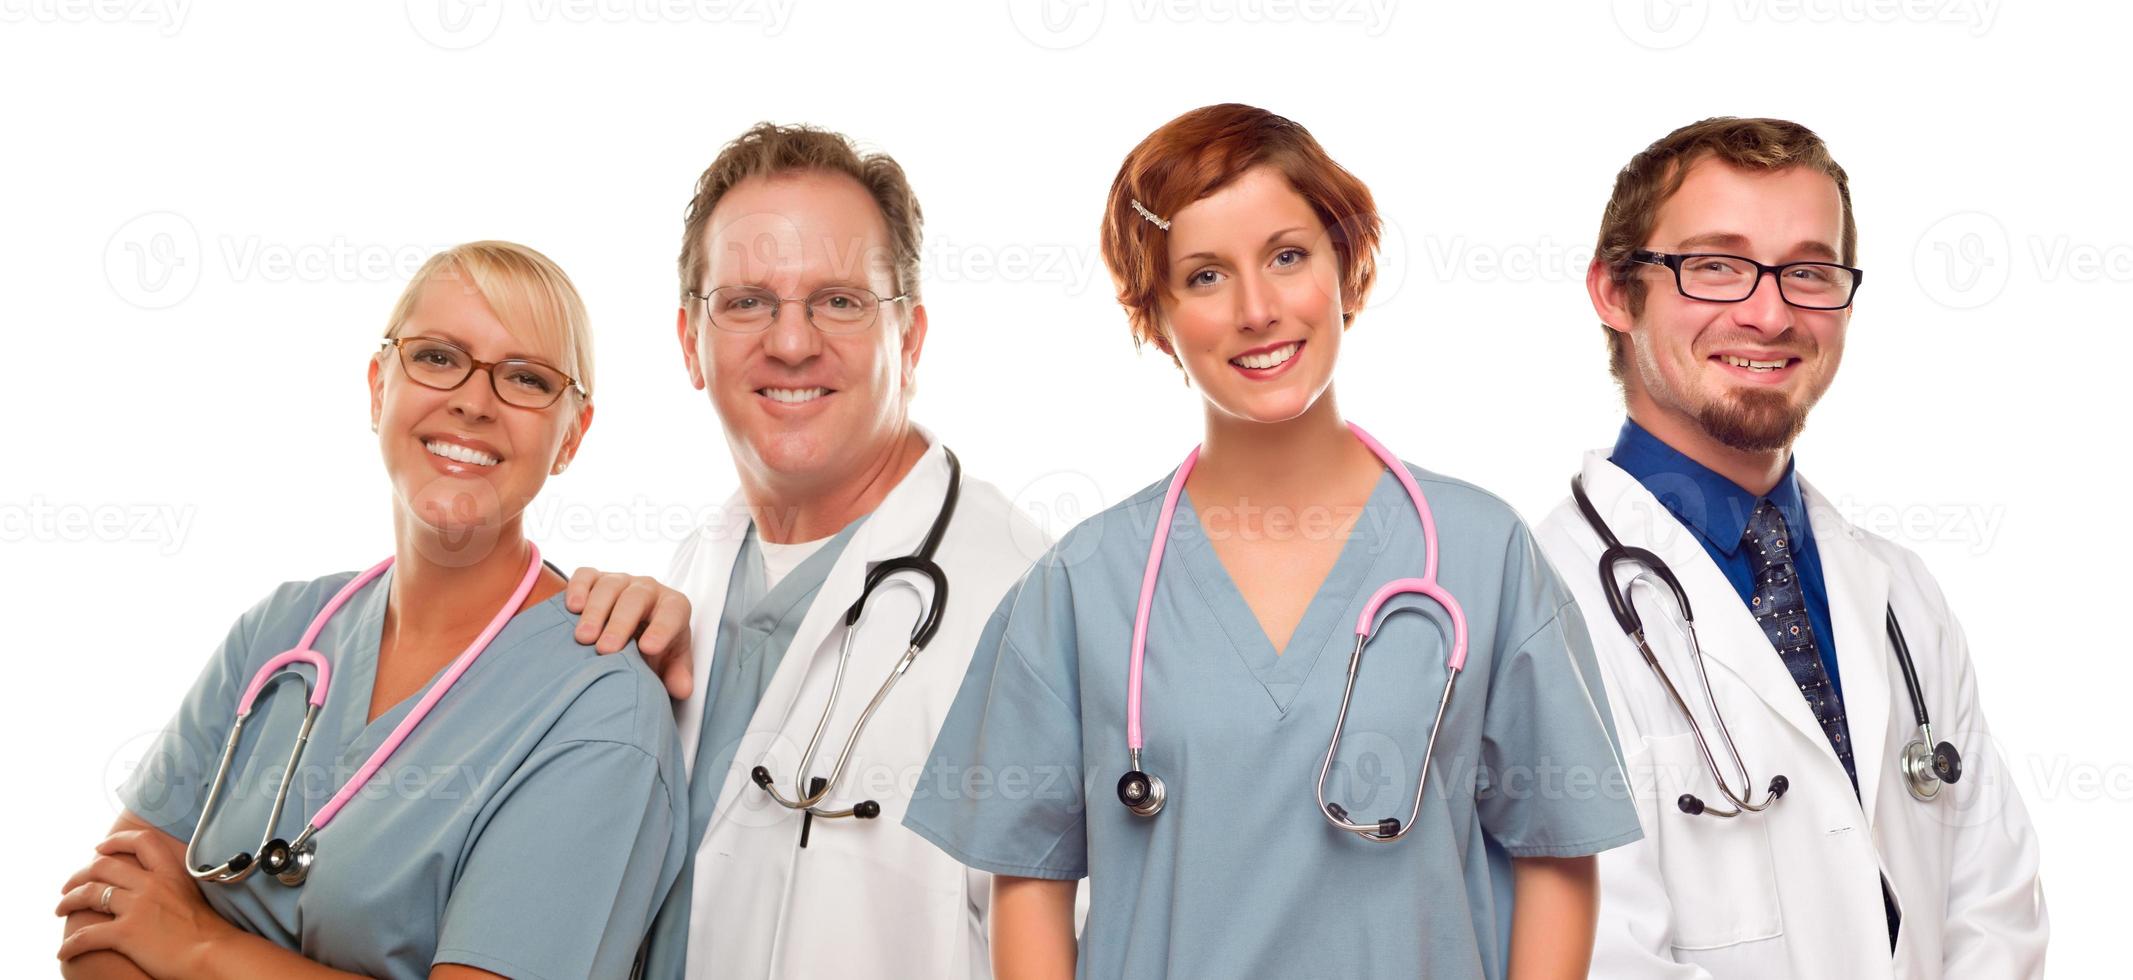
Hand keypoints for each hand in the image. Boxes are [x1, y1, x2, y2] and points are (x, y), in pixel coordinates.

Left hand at [56, 830, 235, 976]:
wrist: (214, 954)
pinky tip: (64, 951)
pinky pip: (87, 935)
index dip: (115, 842)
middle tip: (70, 886)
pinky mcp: (126, 933)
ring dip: (68, 902)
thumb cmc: (209, 932)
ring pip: (89, 894)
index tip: (100, 848)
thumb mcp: (194, 896)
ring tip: (61, 910)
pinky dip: (71, 944)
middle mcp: (150, 884)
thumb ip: (174, 887)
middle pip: (103, 866)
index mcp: (170, 873)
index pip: (141, 842)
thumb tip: (163, 892)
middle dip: (80, 875)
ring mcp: (137, 907)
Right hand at [565, 567, 694, 699]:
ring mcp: (621, 581)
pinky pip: (586, 575)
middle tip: (606, 649)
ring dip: (595, 611)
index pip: (672, 612)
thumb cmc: (653, 646)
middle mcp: (648, 589)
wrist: (632, 630)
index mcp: (672, 606)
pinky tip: (572, 607)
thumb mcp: (669, 662)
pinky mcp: (595, 579)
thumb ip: (677, 673)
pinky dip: (578, 588)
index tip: (648, 648)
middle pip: (636, 599)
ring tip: (584, 638)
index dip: (662, 629)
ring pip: (609, 586)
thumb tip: (683, 689)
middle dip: (620, 624)